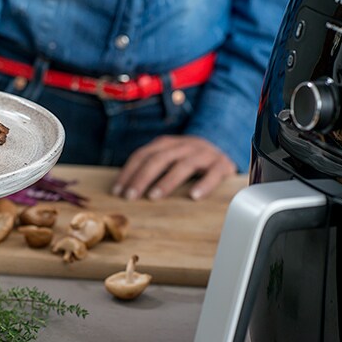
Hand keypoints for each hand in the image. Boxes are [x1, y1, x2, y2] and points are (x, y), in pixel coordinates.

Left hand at [111, 135, 235, 200]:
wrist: (224, 148)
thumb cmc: (188, 161)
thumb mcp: (168, 158)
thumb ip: (151, 168)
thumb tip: (124, 191)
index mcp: (166, 144)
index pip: (142, 155)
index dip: (128, 172)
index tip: (117, 191)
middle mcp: (184, 145)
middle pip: (159, 159)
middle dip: (141, 178)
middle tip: (130, 197)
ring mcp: (203, 153)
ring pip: (183, 165)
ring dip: (166, 181)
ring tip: (153, 197)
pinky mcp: (222, 164)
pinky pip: (213, 174)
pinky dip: (203, 184)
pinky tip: (194, 196)